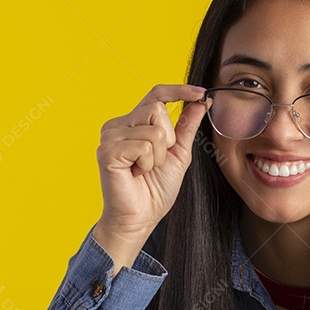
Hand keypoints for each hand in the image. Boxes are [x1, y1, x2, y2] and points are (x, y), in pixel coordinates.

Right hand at [95, 84, 210, 247]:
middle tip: (155, 161)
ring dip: (158, 155)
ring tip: (145, 169)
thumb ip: (187, 126)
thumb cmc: (155, 190)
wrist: (140, 219)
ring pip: (154, 130)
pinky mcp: (108, 151)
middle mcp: (118, 125)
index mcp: (133, 123)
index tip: (201, 93)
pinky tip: (136, 173)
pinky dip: (148, 163)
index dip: (179, 90)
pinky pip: (144, 146)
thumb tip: (201, 101)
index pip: (156, 94)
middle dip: (168, 138)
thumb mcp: (178, 153)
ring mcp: (110, 136)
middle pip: (157, 108)